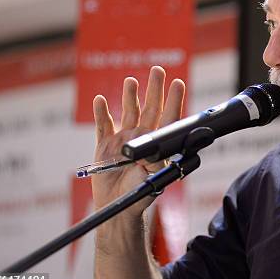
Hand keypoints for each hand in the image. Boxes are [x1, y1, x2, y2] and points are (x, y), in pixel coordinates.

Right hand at [91, 66, 184, 219]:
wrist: (119, 208)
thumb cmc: (141, 194)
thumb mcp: (153, 177)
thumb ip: (156, 160)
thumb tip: (156, 147)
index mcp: (157, 143)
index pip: (168, 117)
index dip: (173, 100)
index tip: (178, 83)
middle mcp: (142, 137)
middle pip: (150, 108)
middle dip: (154, 89)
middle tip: (158, 70)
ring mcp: (124, 139)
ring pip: (128, 112)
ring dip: (130, 96)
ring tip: (131, 81)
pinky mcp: (106, 146)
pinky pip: (103, 126)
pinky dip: (102, 113)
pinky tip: (101, 100)